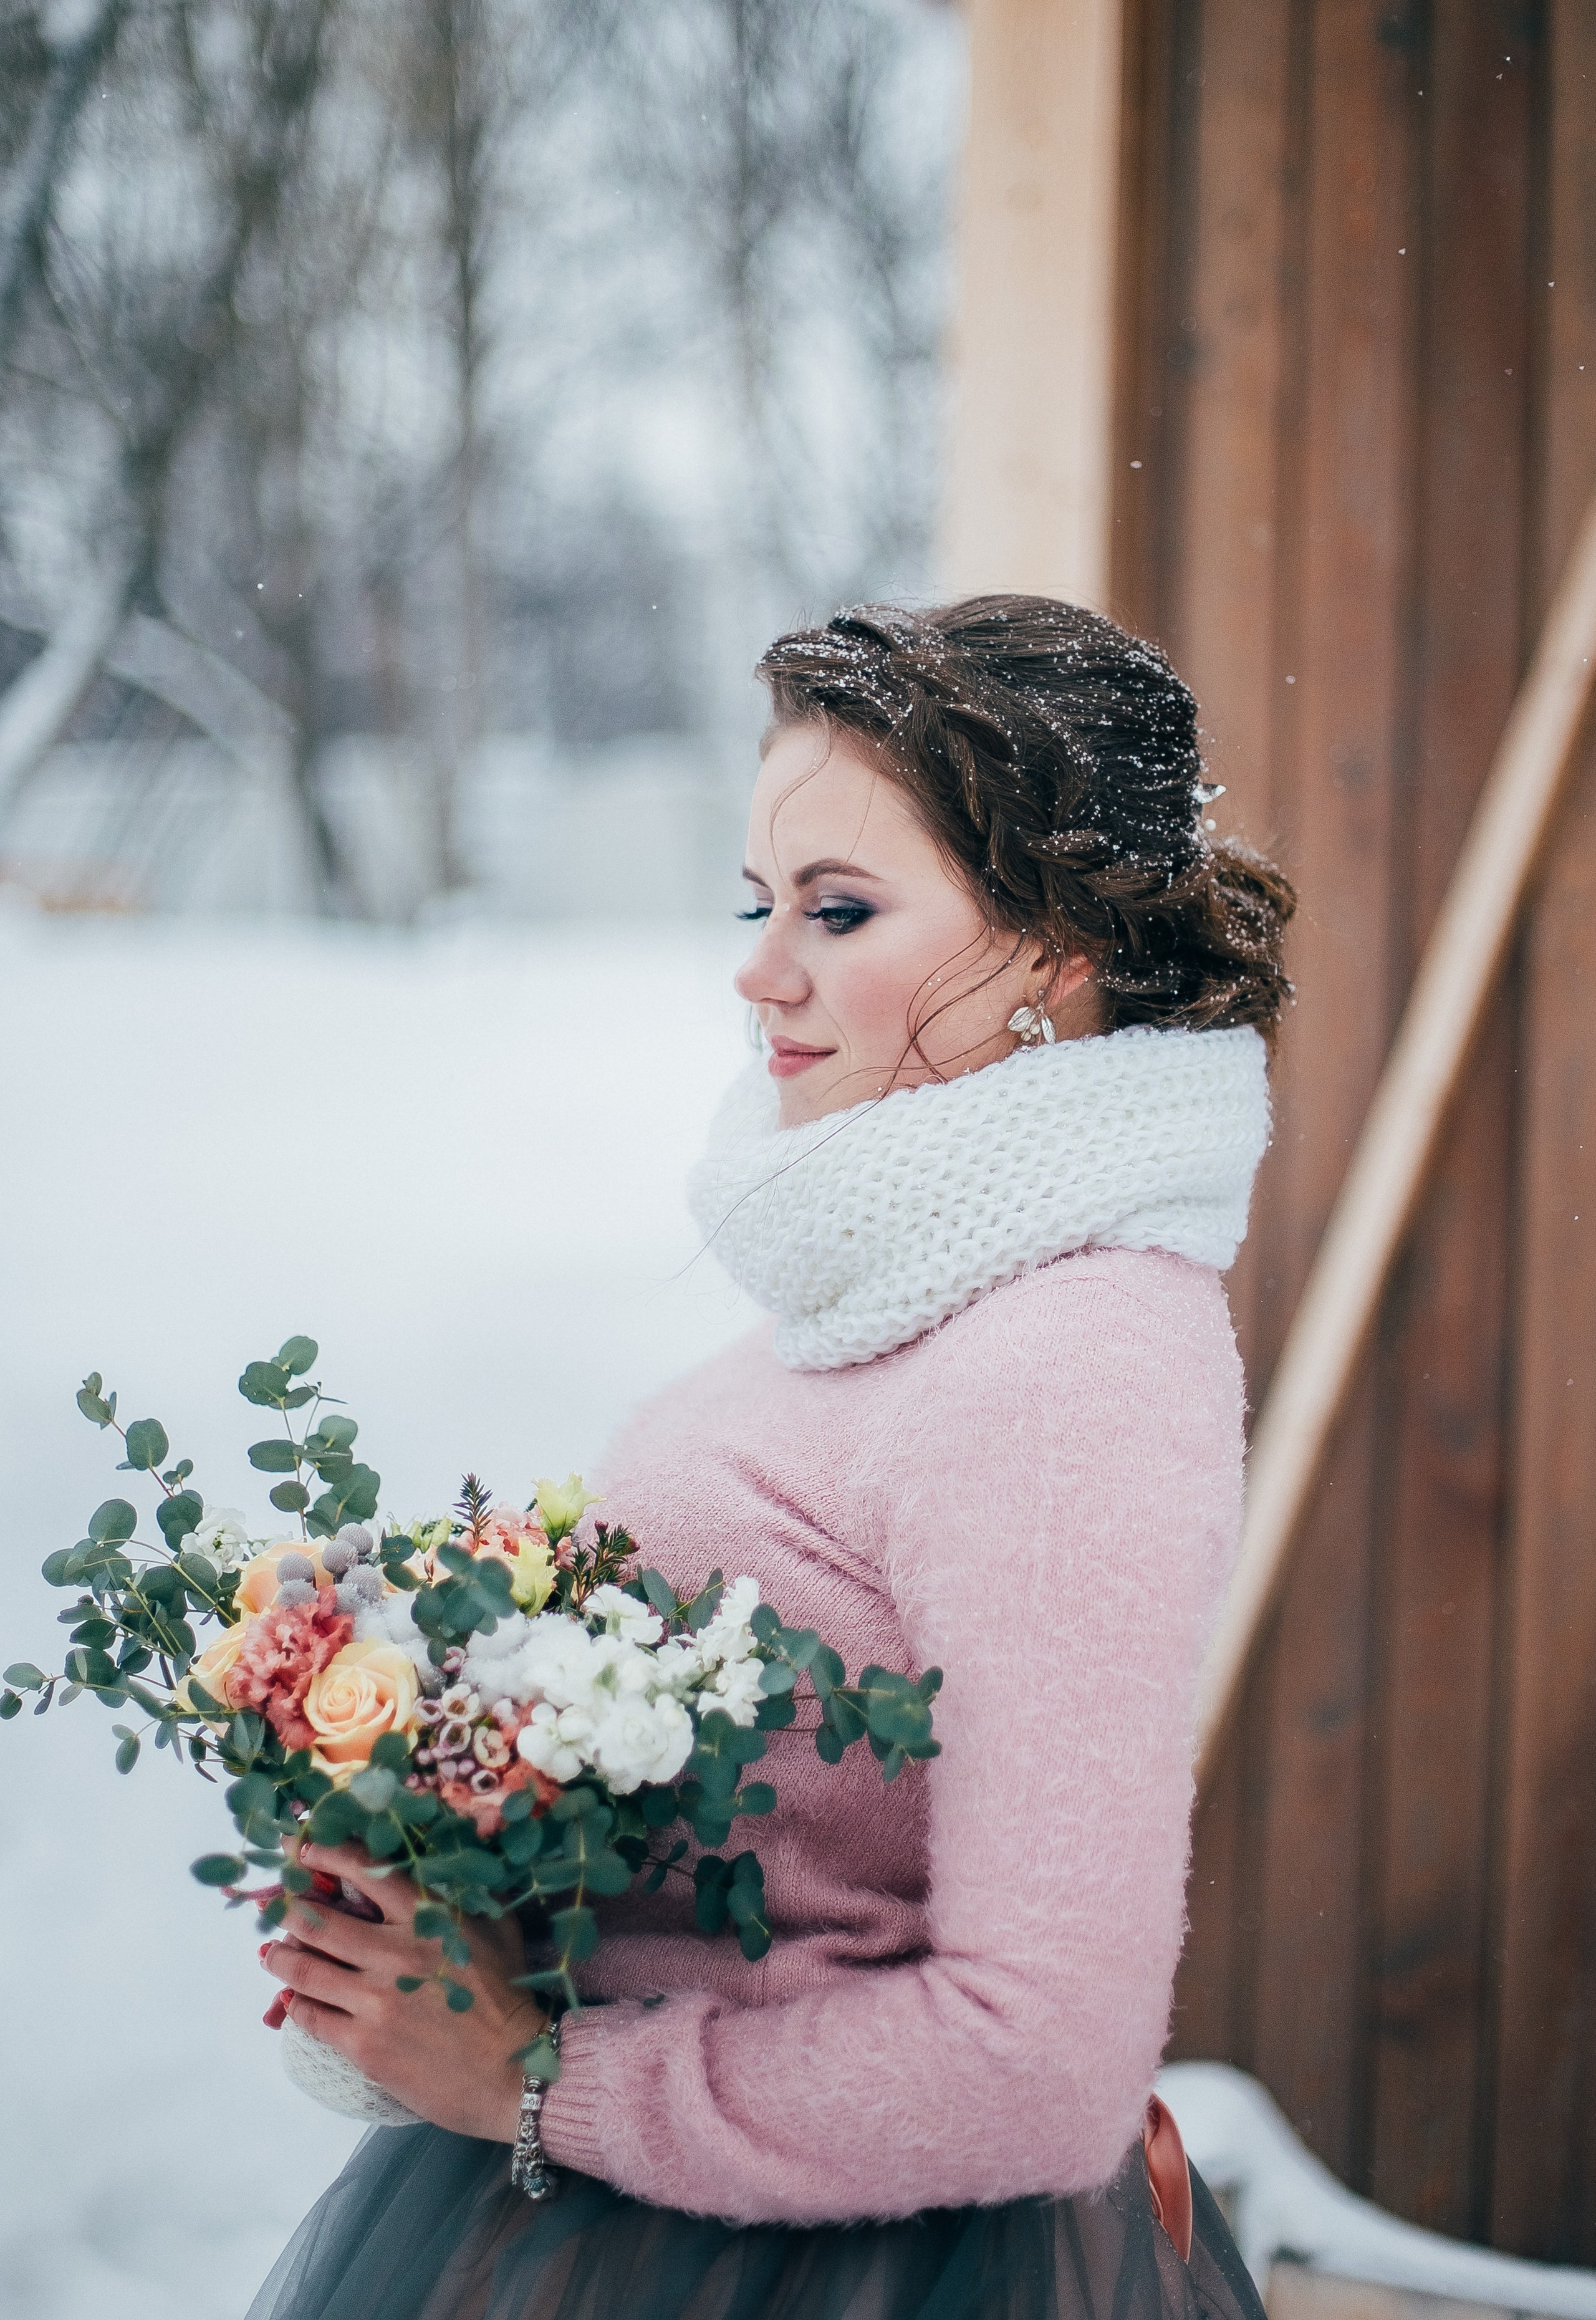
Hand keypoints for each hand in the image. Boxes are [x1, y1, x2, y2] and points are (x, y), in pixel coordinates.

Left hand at [261, 1841, 545, 2141]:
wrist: (513, 2072)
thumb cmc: (508, 1995)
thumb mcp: (496, 1928)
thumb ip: (465, 1894)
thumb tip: (443, 1861)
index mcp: (429, 1917)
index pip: (368, 1871)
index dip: (330, 1855)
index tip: (307, 1848)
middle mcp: (395, 1952)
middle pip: (320, 1921)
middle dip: (288, 1908)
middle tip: (273, 1903)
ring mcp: (376, 2000)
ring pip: (306, 1969)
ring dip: (281, 1957)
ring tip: (271, 1952)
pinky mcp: (364, 2044)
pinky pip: (312, 2017)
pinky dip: (295, 2003)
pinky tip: (291, 1998)